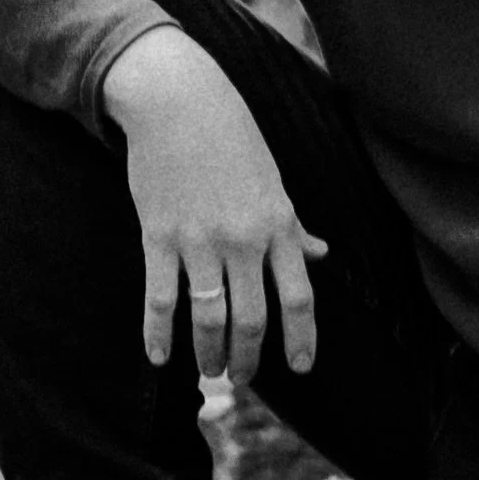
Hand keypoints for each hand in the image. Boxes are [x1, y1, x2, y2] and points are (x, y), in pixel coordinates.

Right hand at [101, 24, 326, 384]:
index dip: (301, 339)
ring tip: (209, 370)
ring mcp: (200, 240)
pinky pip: (160, 298)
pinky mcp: (159, 236)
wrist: (177, 101)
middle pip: (252, 318)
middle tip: (242, 378)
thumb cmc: (230, 138)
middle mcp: (243, 239)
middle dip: (248, 358)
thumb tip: (320, 255)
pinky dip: (158, 334)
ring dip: (209, 354)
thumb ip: (293, 226)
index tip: (300, 369)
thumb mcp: (272, 181)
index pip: (299, 297)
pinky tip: (159, 357)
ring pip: (208, 317)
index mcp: (277, 225)